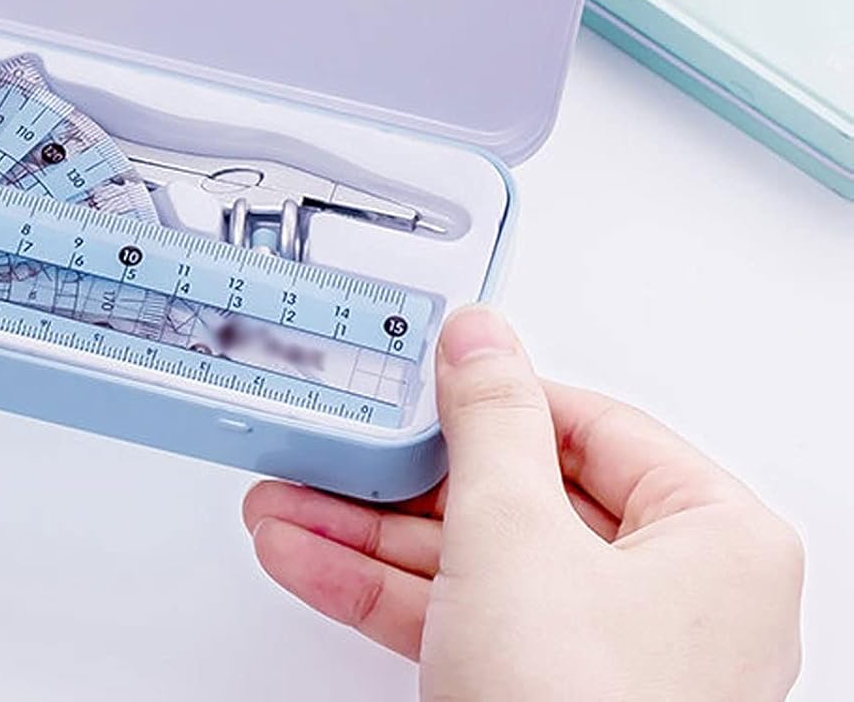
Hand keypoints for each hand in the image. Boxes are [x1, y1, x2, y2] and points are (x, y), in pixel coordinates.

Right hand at [244, 306, 802, 701]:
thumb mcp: (513, 534)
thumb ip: (488, 421)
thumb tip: (481, 338)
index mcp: (714, 538)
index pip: (586, 424)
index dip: (488, 398)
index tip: (418, 379)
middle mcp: (677, 595)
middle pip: (516, 496)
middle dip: (399, 480)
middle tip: (337, 446)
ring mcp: (610, 656)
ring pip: (476, 563)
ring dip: (370, 537)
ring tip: (289, 505)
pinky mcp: (550, 697)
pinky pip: (465, 619)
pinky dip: (385, 595)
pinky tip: (309, 561)